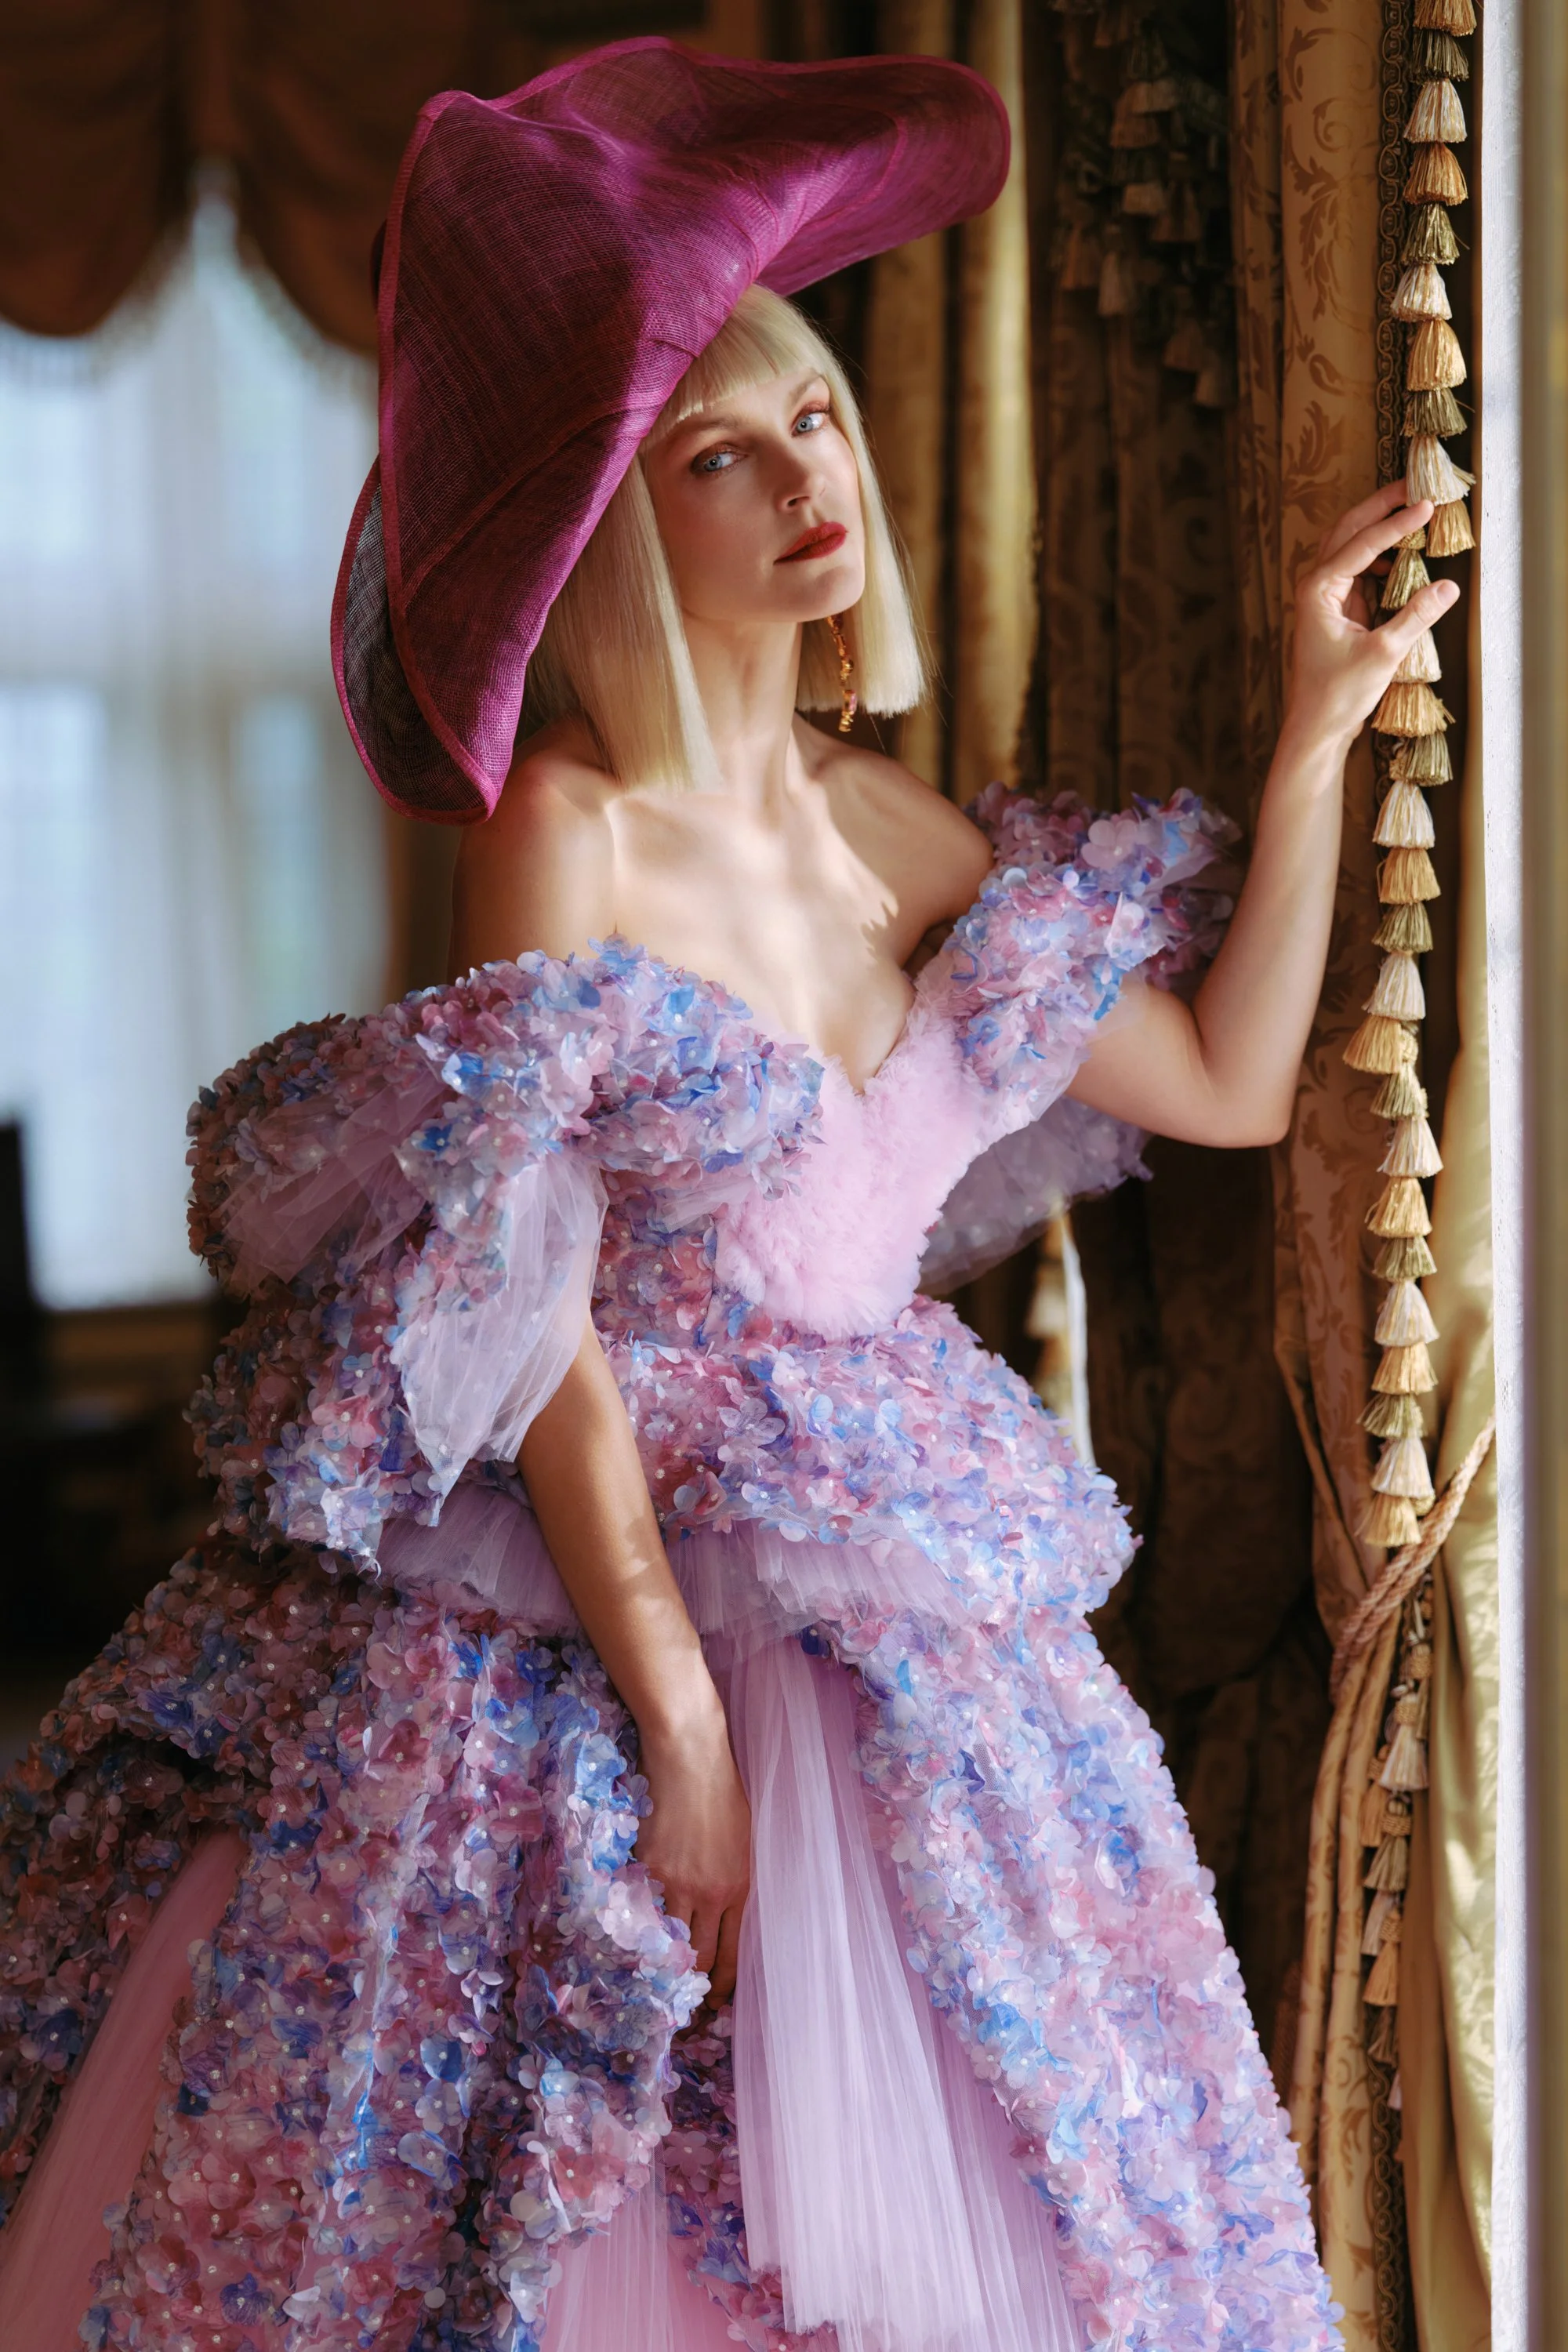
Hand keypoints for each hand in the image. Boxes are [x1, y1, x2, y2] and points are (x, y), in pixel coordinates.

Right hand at [637, 1716, 750, 2005]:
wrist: (689, 1758)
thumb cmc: (721, 1792)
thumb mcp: (743, 1842)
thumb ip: (733, 1882)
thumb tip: (722, 1915)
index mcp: (739, 1887)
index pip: (730, 1954)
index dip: (720, 1986)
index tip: (713, 2001)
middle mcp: (709, 1893)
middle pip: (697, 1959)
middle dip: (691, 1987)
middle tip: (682, 2005)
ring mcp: (674, 1883)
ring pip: (667, 1943)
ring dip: (661, 1965)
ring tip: (654, 1983)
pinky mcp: (644, 1868)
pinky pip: (641, 1912)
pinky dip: (637, 1931)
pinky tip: (632, 1944)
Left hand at [1284, 483, 1461, 752]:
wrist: (1315, 726)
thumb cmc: (1338, 694)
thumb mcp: (1383, 654)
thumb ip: (1416, 617)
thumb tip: (1450, 587)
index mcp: (1318, 590)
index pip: (1362, 543)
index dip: (1396, 522)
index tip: (1427, 503)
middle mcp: (1314, 586)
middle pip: (1347, 530)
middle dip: (1379, 506)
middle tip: (1413, 486)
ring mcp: (1322, 596)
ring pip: (1348, 545)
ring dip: (1377, 526)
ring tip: (1411, 510)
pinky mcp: (1333, 608)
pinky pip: (1355, 568)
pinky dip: (1377, 555)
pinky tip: (1400, 562)